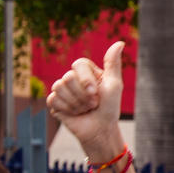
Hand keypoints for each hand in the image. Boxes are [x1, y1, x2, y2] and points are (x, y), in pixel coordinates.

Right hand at [46, 40, 127, 159]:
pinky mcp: (55, 102)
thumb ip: (113, 63)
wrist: (101, 129)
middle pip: (68, 77)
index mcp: (87, 71)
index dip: (85, 79)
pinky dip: (67, 109)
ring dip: (76, 103)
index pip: (78, 64)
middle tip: (93, 103)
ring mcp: (62, 90)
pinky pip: (53, 99)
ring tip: (85, 109)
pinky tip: (75, 113)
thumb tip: (120, 42)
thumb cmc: (110, 107)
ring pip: (59, 87)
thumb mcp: (114, 85)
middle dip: (83, 95)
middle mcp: (73, 78)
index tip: (95, 92)